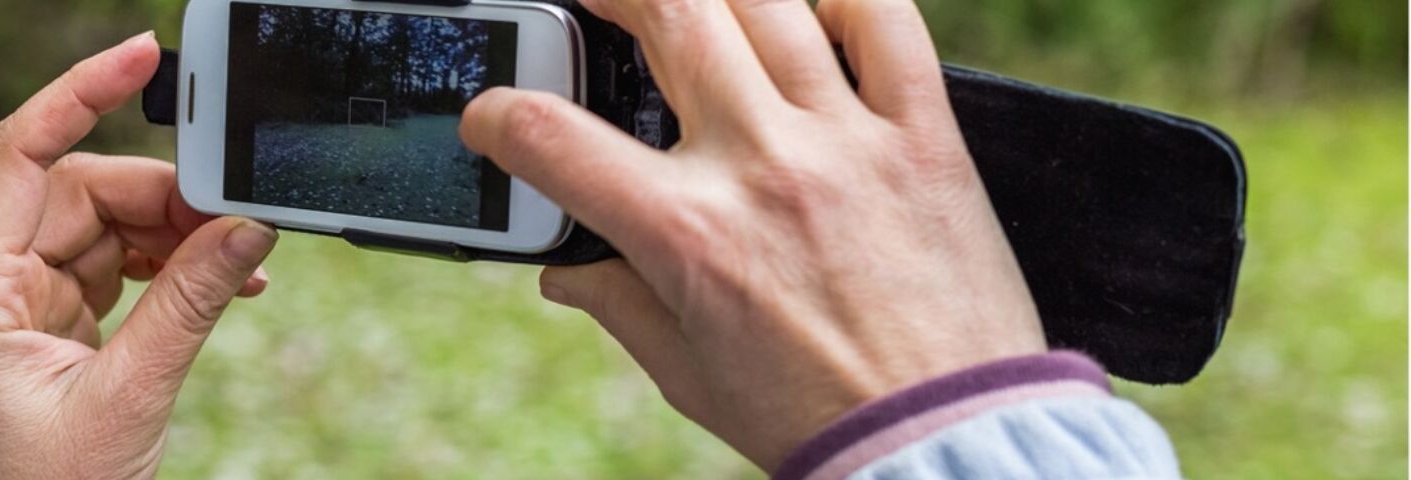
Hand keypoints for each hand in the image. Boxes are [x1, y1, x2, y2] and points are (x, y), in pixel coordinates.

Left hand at [0, 33, 277, 478]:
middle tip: (233, 214)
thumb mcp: (127, 396)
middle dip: (162, 195)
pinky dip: (171, 266)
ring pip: (108, 224)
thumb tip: (246, 228)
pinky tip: (225, 280)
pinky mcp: (60, 323)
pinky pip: (120, 264)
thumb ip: (188, 304)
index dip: (77, 94)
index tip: (139, 55)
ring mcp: (26, 301)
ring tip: (238, 259)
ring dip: (175, 232)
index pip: (19, 155)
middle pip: (82, 189)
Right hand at [460, 0, 1045, 470]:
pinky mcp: (925, 136)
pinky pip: (885, 22)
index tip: (492, 116)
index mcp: (686, 235)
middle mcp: (762, 168)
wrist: (945, 440)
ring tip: (686, 3)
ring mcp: (847, 141)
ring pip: (766, 2)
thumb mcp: (687, 374)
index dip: (498, 115)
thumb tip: (565, 270)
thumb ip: (617, 306)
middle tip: (595, 3)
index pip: (553, 139)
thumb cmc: (815, 416)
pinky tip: (804, 6)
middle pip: (669, 13)